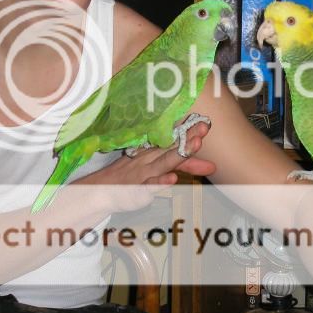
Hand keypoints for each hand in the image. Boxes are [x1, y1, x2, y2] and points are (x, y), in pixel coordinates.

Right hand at [77, 122, 216, 211]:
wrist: (101, 191)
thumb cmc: (134, 176)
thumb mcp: (161, 168)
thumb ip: (185, 165)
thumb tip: (212, 164)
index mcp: (155, 151)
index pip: (174, 138)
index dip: (189, 130)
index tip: (206, 121)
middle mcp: (150, 159)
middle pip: (171, 147)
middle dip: (188, 137)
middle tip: (204, 128)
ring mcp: (144, 174)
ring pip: (163, 163)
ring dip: (179, 154)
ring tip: (196, 145)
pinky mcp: (138, 190)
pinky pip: (149, 186)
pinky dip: (159, 183)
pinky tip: (172, 180)